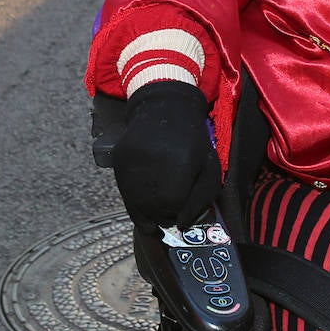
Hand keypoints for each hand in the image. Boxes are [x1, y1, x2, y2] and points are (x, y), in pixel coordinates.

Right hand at [111, 81, 219, 232]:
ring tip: (158, 210)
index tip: (182, 214)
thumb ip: (201, 197)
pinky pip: (124, 192)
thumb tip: (182, 223)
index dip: (178, 212)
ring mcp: (132, 158)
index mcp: (180, 159)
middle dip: (162, 216)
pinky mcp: (119, 159)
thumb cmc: (193, 140)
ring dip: (147, 213)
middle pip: (152, 206)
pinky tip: (145, 202)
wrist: (165, 107)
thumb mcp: (210, 165)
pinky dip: (134, 203)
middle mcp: (152, 158)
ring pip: (135, 202)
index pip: (172, 201)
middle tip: (170, 216)